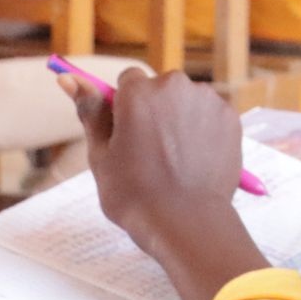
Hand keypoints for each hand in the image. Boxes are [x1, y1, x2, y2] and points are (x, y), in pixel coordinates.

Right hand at [64, 70, 269, 299]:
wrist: (186, 222)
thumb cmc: (135, 194)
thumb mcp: (101, 154)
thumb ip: (90, 111)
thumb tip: (69, 78)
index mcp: (138, 92)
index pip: (128, 80)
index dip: (124, 106)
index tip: (126, 132)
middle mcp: (176, 86)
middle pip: (159, 88)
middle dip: (153, 109)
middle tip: (150, 150)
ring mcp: (207, 100)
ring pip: (186, 100)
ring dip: (179, 118)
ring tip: (174, 159)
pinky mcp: (230, 117)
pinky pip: (209, 115)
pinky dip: (203, 129)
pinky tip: (195, 159)